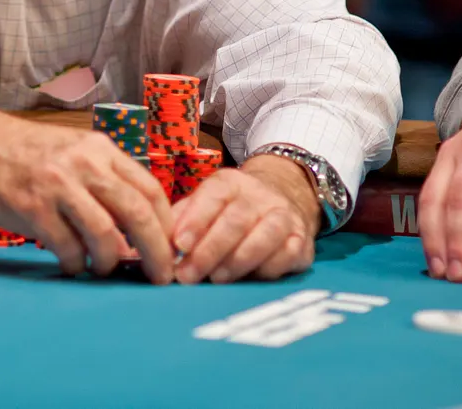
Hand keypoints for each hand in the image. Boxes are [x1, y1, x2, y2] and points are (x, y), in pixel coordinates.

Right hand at [0, 98, 174, 283]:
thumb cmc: (30, 155)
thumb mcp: (75, 151)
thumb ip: (105, 181)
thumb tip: (139, 230)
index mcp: (101, 149)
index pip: (150, 190)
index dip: (166, 225)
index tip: (169, 249)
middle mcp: (84, 163)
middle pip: (137, 213)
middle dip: (155, 252)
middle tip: (159, 277)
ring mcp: (58, 185)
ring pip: (105, 235)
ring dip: (109, 262)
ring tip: (101, 268)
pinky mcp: (32, 207)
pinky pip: (67, 248)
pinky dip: (74, 263)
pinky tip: (69, 262)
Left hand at [171, 156, 319, 283]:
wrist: (284, 197)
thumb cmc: (230, 210)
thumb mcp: (204, 204)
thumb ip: (182, 219)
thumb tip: (158, 244)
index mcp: (230, 182)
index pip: (214, 195)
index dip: (196, 220)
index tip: (179, 244)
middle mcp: (260, 195)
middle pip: (237, 219)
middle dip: (210, 250)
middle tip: (188, 275)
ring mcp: (285, 216)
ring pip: (266, 234)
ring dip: (239, 259)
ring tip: (217, 279)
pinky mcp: (302, 240)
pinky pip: (289, 254)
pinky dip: (269, 268)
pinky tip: (250, 279)